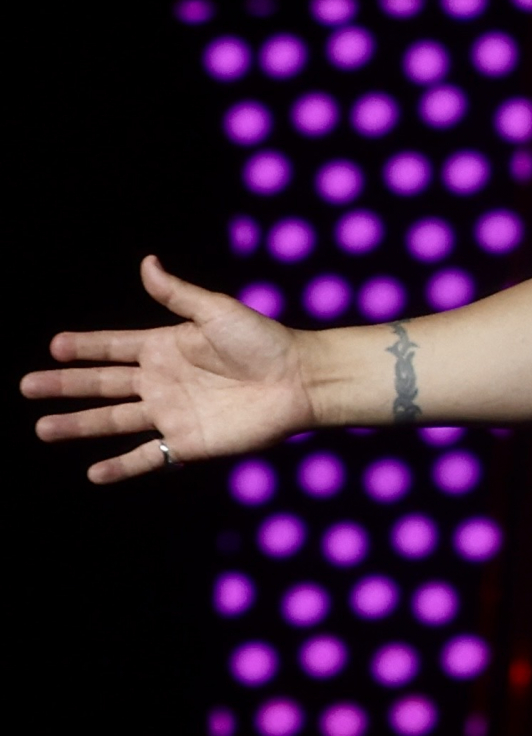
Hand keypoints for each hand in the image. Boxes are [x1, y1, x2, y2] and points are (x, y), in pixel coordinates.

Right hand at [21, 256, 318, 482]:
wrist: (301, 380)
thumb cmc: (265, 341)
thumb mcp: (217, 311)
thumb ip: (177, 294)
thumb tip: (147, 261)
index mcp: (166, 347)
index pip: (113, 347)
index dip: (84, 347)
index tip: (54, 346)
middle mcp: (162, 381)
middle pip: (103, 385)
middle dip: (65, 385)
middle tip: (27, 386)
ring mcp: (172, 413)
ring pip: (113, 421)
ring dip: (78, 425)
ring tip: (44, 428)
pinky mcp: (188, 442)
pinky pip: (148, 457)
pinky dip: (122, 467)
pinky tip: (94, 473)